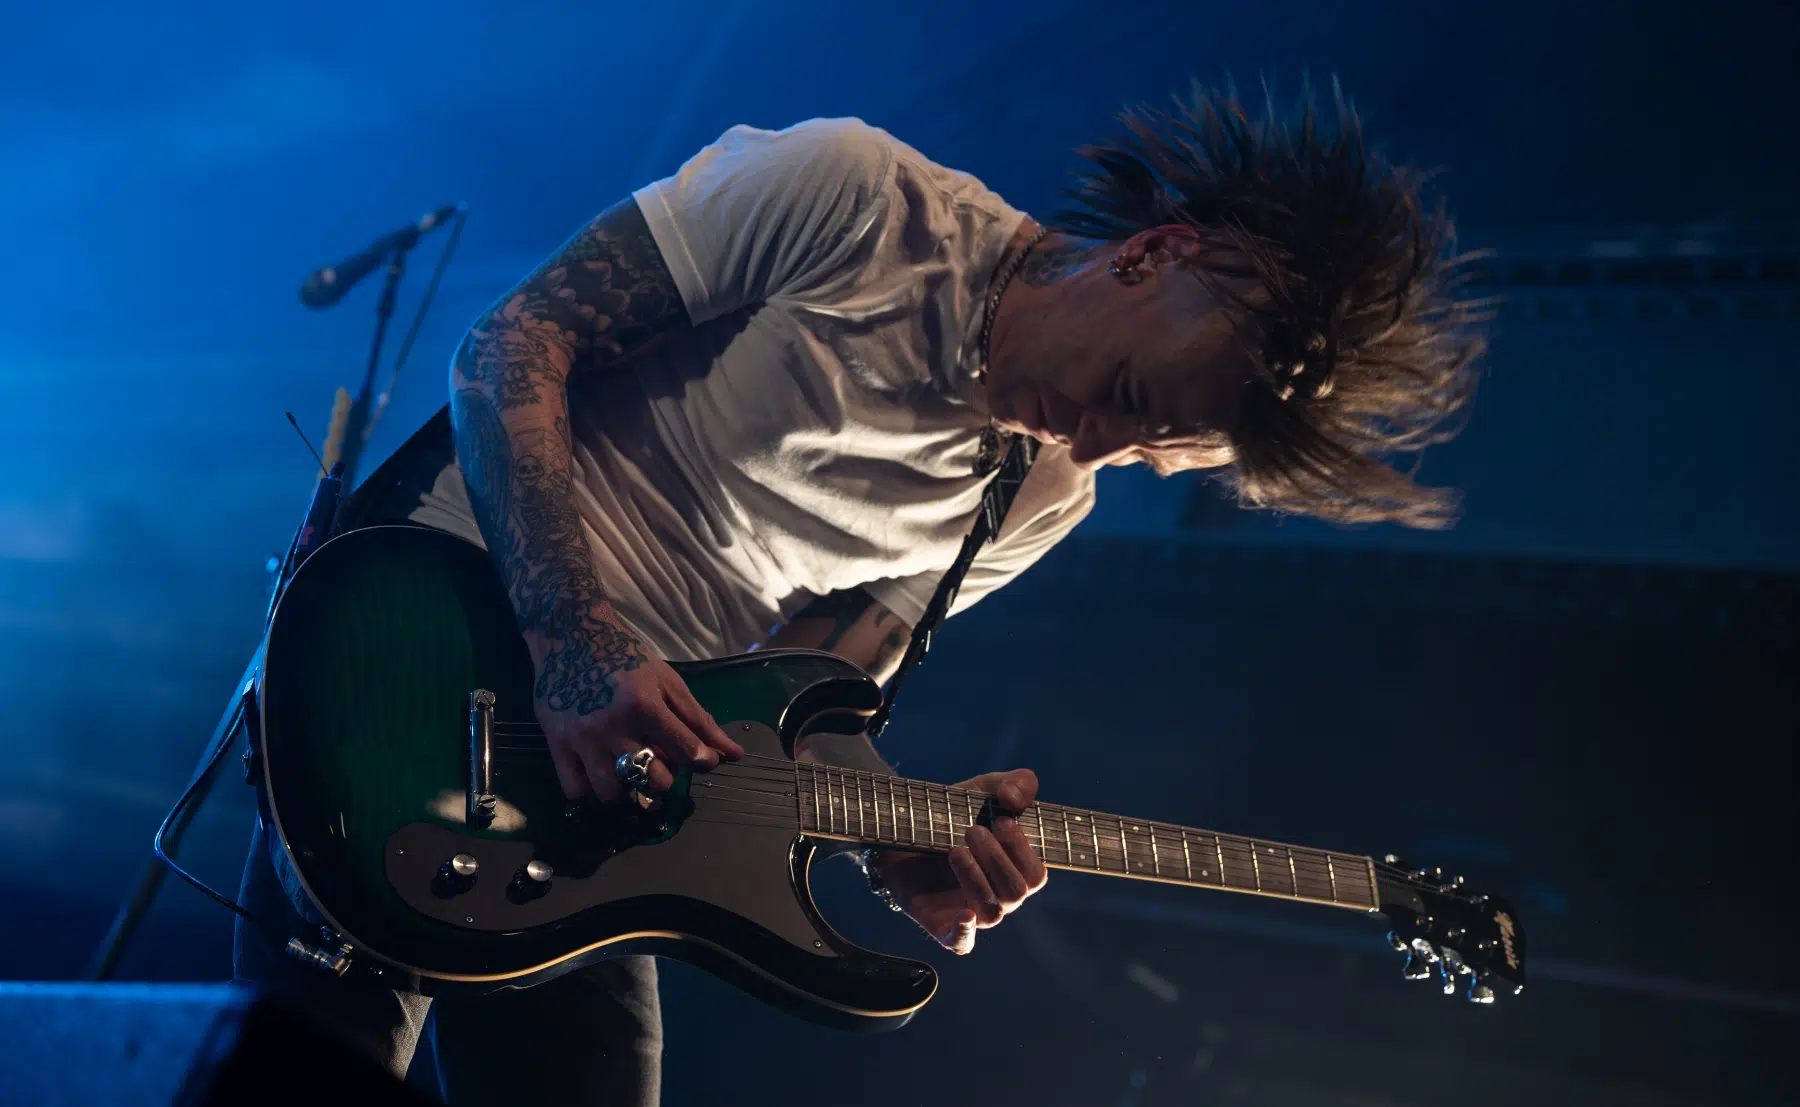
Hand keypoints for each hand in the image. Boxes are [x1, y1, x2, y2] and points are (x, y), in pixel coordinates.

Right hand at [531, 632, 742, 801]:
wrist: (572, 636)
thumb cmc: (626, 658)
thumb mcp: (667, 682)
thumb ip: (699, 720)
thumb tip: (733, 754)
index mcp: (644, 705)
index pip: (685, 751)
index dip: (702, 761)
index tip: (702, 760)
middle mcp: (612, 726)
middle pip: (651, 780)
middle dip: (664, 780)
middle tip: (661, 766)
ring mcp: (582, 739)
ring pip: (611, 793)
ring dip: (628, 791)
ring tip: (630, 774)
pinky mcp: (556, 745)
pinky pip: (576, 790)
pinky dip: (591, 790)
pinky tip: (601, 774)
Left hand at [870, 768, 1046, 954]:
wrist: (900, 830)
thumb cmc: (951, 814)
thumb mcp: (982, 790)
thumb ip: (1013, 784)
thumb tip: (1014, 798)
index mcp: (1013, 870)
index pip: (1036, 875)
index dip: (1023, 850)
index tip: (1002, 820)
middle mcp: (999, 896)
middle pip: (1016, 892)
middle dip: (996, 860)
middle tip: (971, 831)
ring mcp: (972, 913)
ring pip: (992, 912)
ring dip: (977, 880)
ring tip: (955, 851)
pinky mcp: (942, 926)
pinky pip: (962, 943)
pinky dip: (965, 932)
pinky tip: (963, 914)